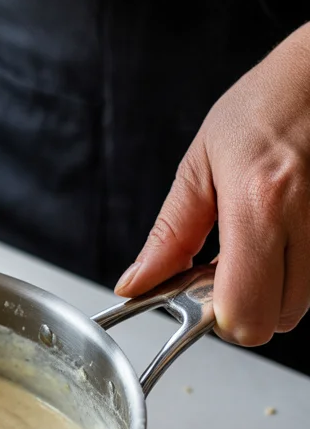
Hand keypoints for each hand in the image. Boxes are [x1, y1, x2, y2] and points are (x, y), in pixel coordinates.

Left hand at [116, 23, 309, 345]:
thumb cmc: (266, 107)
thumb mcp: (200, 165)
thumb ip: (169, 235)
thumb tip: (136, 283)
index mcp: (258, 204)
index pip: (242, 312)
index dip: (219, 316)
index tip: (202, 293)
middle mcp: (307, 221)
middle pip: (277, 320)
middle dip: (247, 306)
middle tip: (229, 267)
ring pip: (303, 305)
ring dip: (275, 290)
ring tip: (259, 242)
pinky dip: (299, 272)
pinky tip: (283, 236)